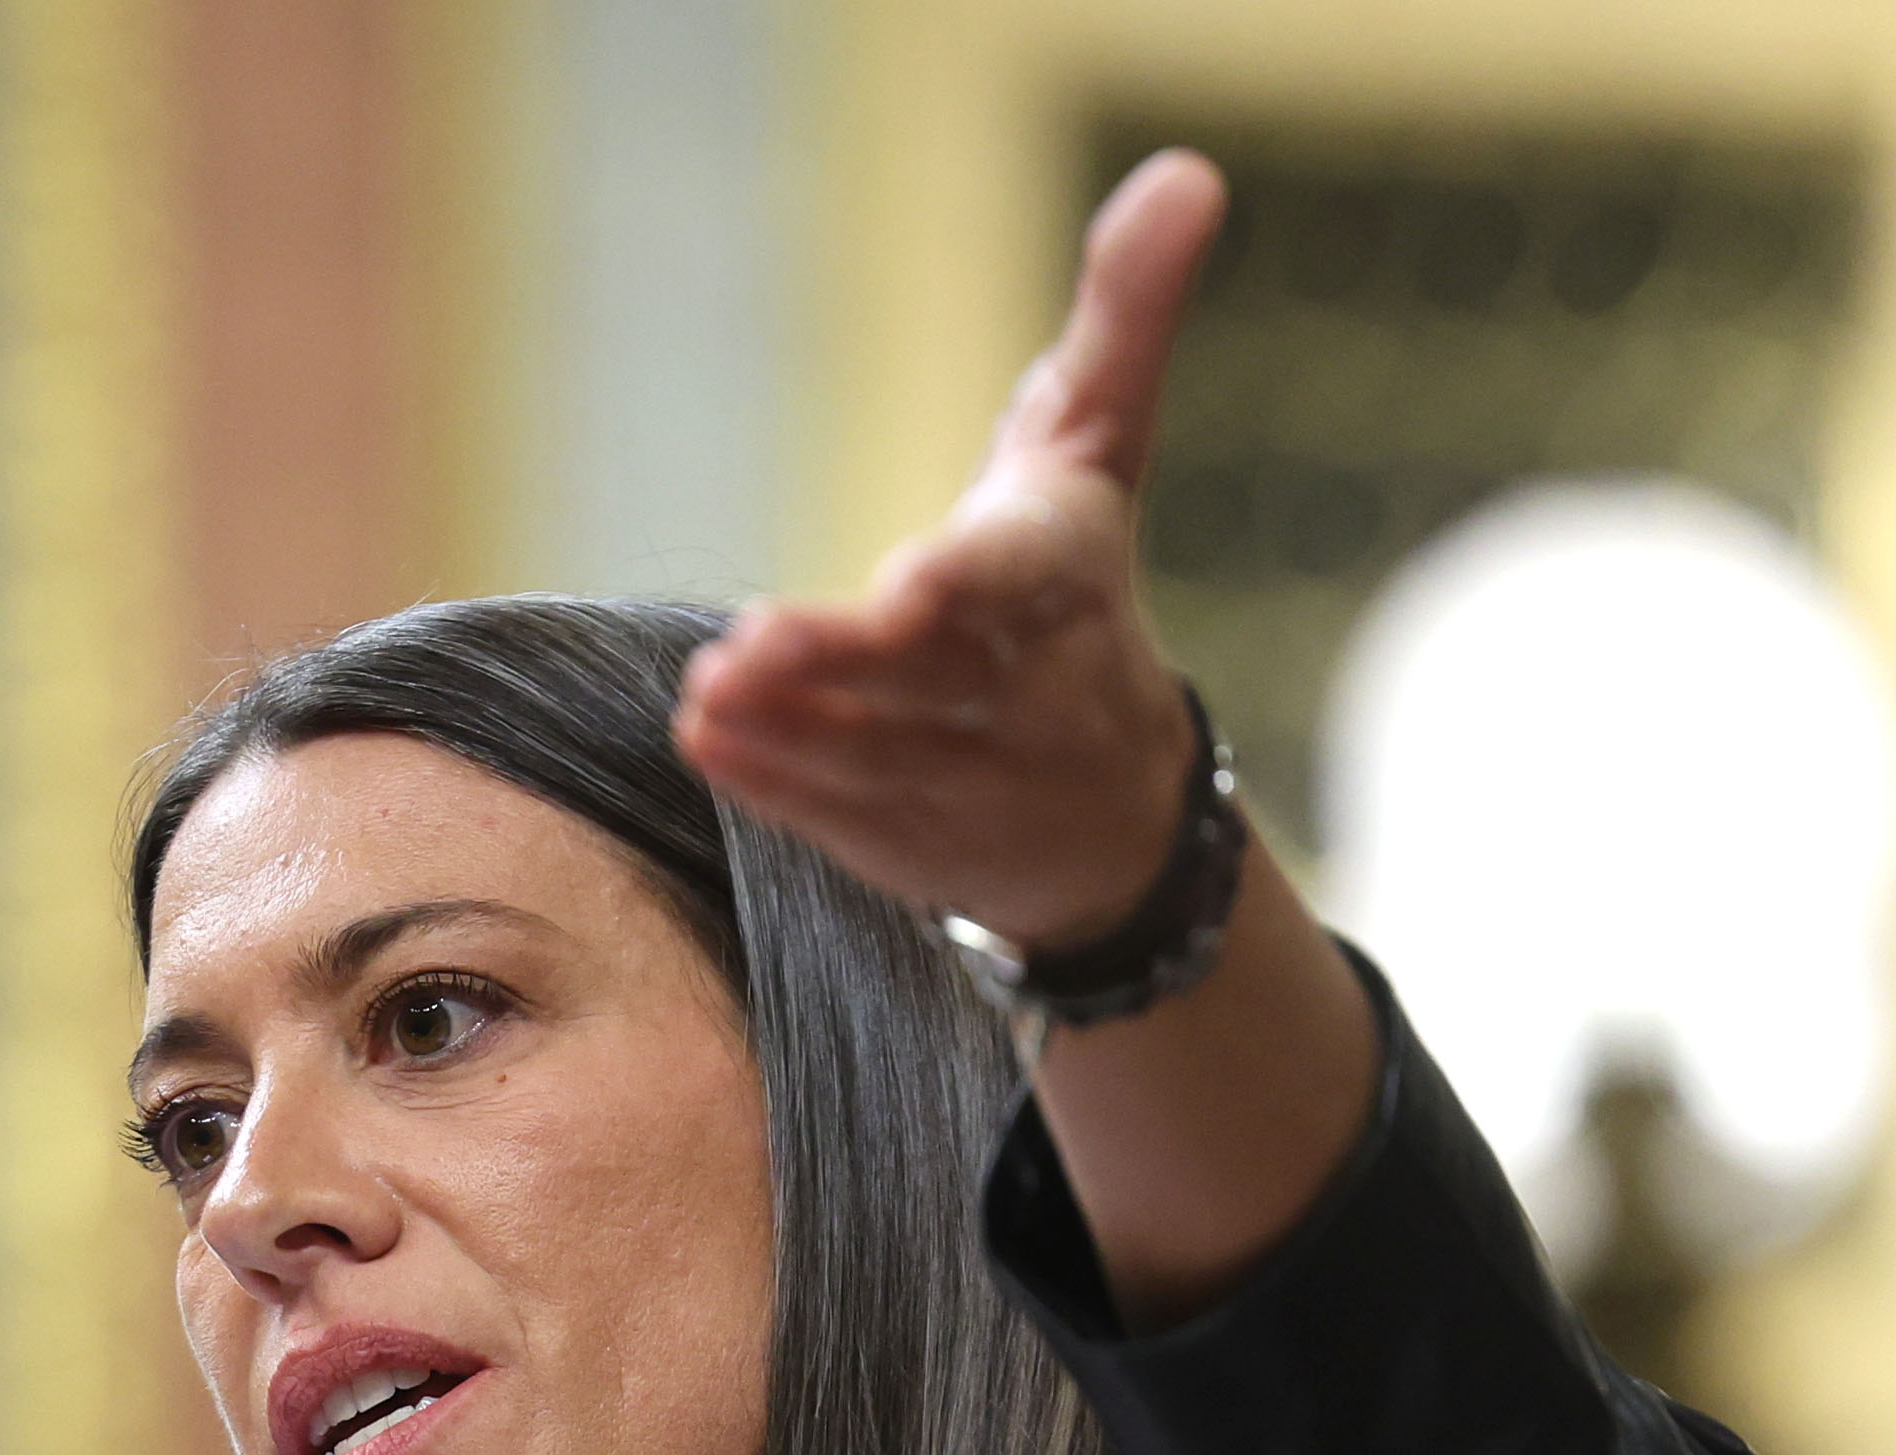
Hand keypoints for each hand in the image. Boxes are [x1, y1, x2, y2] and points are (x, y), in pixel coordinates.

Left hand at [673, 153, 1223, 953]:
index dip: (964, 587)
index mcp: (1064, 576)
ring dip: (788, 730)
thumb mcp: (1100, 451)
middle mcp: (1026, 688)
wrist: (1120, 814)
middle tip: (747, 647)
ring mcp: (969, 777)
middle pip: (928, 676)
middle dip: (841, 664)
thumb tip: (1185, 173)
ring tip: (710, 697)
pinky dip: (776, 785)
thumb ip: (1121, 320)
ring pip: (874, 753)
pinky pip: (841, 815)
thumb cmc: (1078, 591)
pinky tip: (710, 745)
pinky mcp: (911, 839)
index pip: (1018, 579)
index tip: (910, 585)